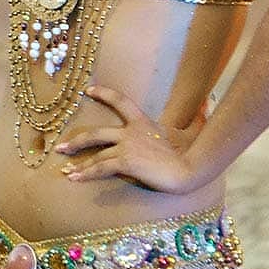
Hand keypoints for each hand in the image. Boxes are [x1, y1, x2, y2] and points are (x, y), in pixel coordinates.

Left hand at [55, 84, 203, 193]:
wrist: (190, 168)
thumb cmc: (191, 152)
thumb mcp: (188, 131)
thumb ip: (192, 118)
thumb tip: (208, 101)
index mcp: (144, 122)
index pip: (121, 101)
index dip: (105, 94)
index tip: (89, 90)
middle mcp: (131, 131)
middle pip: (97, 132)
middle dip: (77, 140)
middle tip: (60, 147)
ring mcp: (127, 146)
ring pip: (96, 153)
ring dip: (79, 163)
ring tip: (66, 171)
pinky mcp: (126, 162)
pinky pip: (101, 167)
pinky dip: (86, 173)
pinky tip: (74, 178)